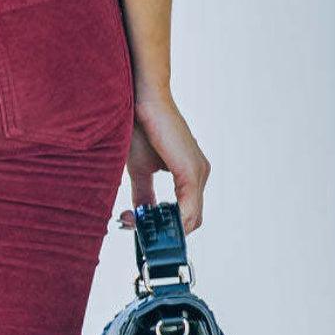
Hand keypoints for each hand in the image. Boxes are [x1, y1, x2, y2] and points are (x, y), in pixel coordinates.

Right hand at [118, 89, 209, 233]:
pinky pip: (188, 208)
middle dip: (165, 231)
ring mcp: (198, 172)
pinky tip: (149, 221)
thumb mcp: (141, 170)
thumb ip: (145, 195)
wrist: (141, 102)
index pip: (186, 211)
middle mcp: (200, 173)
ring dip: (165, 228)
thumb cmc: (140, 128)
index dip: (166, 226)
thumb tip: (140, 216)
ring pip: (191, 217)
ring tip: (136, 224)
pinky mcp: (191, 171)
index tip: (139, 227)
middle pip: (192, 219)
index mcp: (190, 172)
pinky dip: (172, 221)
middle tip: (135, 229)